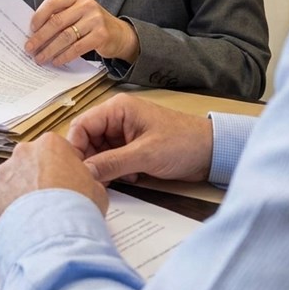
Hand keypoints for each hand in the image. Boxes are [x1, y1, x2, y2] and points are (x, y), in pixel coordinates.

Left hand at [0, 133, 107, 225]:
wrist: (54, 233)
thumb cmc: (77, 208)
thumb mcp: (96, 189)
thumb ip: (85, 179)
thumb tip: (81, 183)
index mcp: (50, 144)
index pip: (55, 150)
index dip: (62, 168)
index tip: (65, 183)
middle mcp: (24, 152)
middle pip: (30, 162)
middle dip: (38, 178)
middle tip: (49, 201)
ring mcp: (4, 171)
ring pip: (12, 179)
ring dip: (21, 193)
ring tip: (35, 215)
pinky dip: (6, 208)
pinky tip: (20, 221)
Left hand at [25, 0, 139, 66]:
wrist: (119, 34)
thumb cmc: (91, 24)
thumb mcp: (77, 13)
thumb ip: (60, 16)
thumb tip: (34, 33)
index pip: (53, 2)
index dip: (39, 16)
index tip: (30, 29)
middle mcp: (86, 5)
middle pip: (57, 22)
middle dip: (40, 37)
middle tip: (29, 48)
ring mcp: (95, 20)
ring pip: (65, 37)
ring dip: (50, 50)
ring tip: (40, 58)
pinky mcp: (101, 35)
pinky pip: (77, 48)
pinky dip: (64, 56)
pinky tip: (56, 61)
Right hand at [66, 93, 212, 183]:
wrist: (212, 153)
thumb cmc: (183, 143)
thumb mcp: (145, 155)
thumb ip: (112, 163)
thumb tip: (85, 172)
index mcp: (117, 109)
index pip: (81, 125)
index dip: (76, 148)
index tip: (76, 170)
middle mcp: (117, 119)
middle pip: (88, 140)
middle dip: (91, 161)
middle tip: (96, 181)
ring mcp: (124, 134)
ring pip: (99, 152)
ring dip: (106, 168)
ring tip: (120, 178)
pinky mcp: (131, 148)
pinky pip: (112, 160)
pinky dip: (116, 171)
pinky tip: (132, 177)